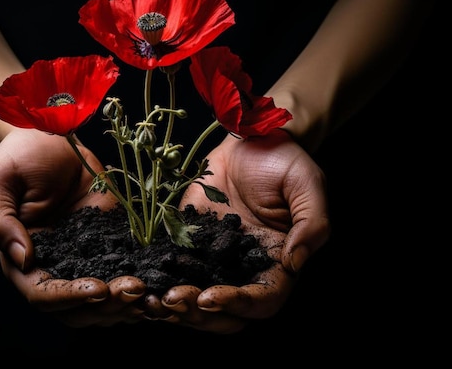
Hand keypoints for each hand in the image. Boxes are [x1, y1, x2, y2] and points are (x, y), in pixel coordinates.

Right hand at [0, 128, 146, 325]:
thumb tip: (23, 260)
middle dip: (105, 307)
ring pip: (101, 301)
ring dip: (124, 304)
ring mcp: (83, 257)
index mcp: (21, 258)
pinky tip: (157, 285)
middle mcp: (53, 265)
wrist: (53, 132)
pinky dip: (138, 285)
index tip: (98, 288)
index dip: (69, 297)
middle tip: (133, 292)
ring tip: (148, 294)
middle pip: (74, 308)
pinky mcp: (108, 243)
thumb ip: (0, 222)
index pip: (41, 293)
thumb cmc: (19, 156)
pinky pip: (122, 272)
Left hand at [144, 129, 329, 332]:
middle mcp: (243, 269)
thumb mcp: (308, 186)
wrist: (250, 138)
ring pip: (195, 298)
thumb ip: (311, 225)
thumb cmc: (285, 161)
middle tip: (173, 301)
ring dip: (175, 306)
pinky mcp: (187, 240)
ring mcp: (213, 257)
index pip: (262, 301)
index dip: (237, 305)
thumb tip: (292, 263)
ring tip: (152, 301)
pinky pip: (171, 267)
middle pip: (225, 312)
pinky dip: (157, 279)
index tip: (212, 297)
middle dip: (198, 313)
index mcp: (276, 264)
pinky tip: (140, 280)